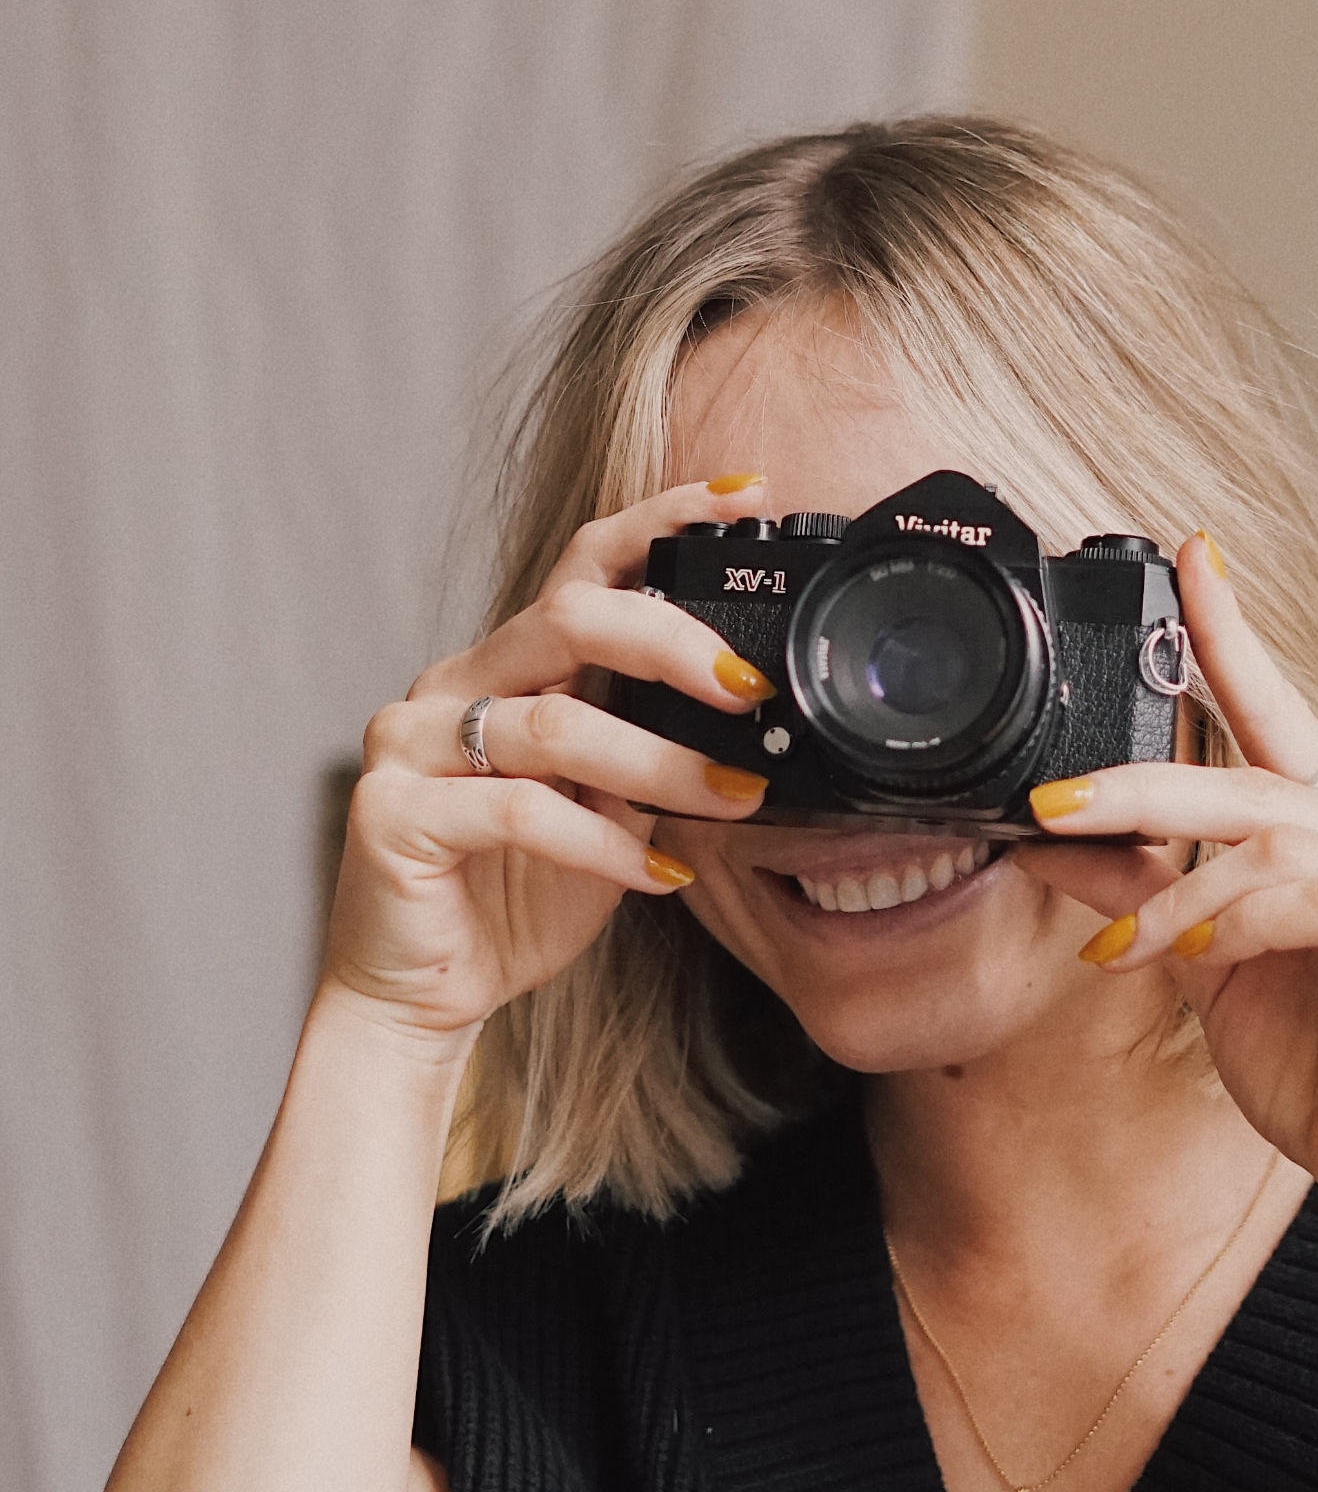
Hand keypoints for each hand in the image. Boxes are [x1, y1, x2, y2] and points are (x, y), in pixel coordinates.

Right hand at [323, 476, 777, 1040]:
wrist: (423, 993)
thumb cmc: (514, 894)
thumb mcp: (608, 808)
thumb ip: (651, 746)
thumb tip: (752, 713)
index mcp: (508, 667)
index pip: (585, 566)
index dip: (663, 522)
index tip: (748, 498)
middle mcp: (454, 685)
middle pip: (565, 618)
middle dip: (672, 642)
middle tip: (751, 687)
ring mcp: (410, 743)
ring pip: (551, 724)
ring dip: (661, 764)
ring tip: (734, 797)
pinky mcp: (391, 813)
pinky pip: (516, 811)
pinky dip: (603, 843)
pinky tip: (660, 877)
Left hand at [1014, 534, 1317, 1215]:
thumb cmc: (1311, 1059)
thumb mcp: (1202, 958)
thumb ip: (1147, 886)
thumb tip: (1050, 834)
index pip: (1282, 712)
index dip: (1236, 635)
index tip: (1191, 555)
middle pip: (1256, 780)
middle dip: (1142, 785)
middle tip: (1053, 800)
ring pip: (1280, 841)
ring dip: (1181, 891)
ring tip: (1120, 941)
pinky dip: (1245, 921)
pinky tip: (1196, 956)